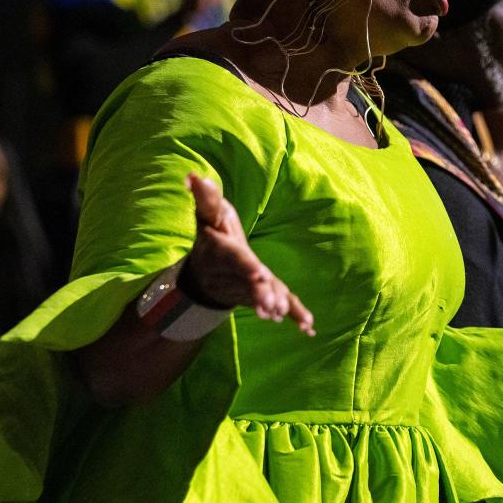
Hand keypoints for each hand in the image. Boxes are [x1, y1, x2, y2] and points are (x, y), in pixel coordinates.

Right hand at [185, 173, 314, 334]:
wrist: (203, 274)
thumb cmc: (211, 237)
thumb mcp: (208, 215)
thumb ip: (205, 197)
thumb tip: (193, 175)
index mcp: (224, 252)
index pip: (235, 258)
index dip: (246, 266)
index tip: (259, 272)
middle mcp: (234, 273)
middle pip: (248, 283)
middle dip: (259, 292)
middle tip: (270, 304)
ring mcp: (246, 288)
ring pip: (260, 297)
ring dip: (271, 304)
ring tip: (280, 313)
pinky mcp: (259, 297)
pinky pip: (278, 306)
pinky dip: (294, 314)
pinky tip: (309, 327)